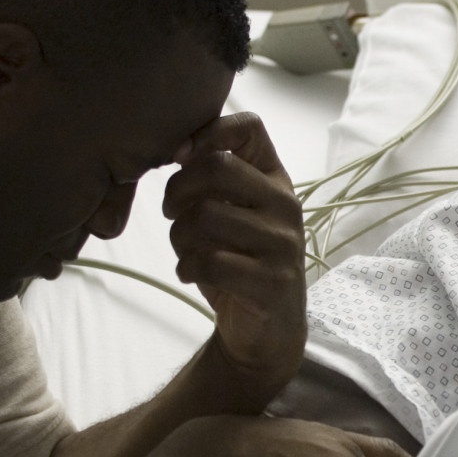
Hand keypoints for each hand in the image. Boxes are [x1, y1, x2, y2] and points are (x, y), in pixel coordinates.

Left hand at [163, 112, 305, 393]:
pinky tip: (189, 273)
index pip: (250, 127)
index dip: (207, 131)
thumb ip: (210, 180)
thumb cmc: (240, 261)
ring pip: (207, 216)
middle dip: (178, 190)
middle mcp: (286, 205)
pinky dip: (186, 267)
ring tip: (183, 249)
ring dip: (178, 235)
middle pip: (218, 168)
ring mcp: (283, 244)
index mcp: (276, 179)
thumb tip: (177, 149)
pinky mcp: (272, 282)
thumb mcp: (230, 212)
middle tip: (170, 213)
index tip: (180, 157)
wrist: (268, 329)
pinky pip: (211, 260)